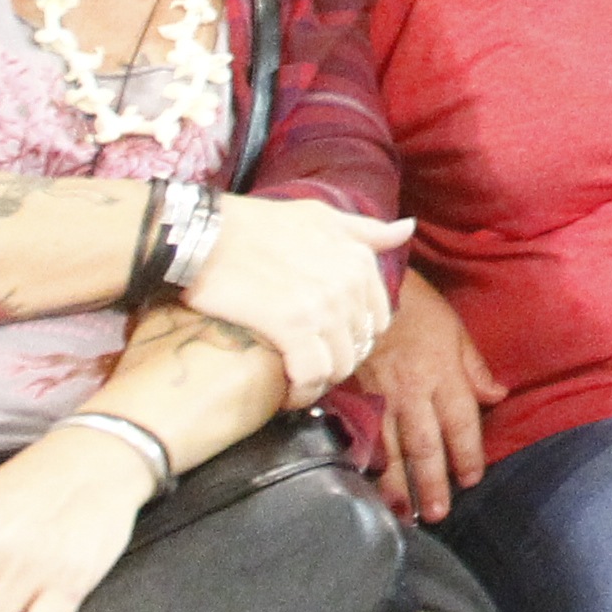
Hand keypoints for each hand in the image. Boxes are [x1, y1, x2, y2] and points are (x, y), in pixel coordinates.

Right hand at [179, 195, 413, 402]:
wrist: (205, 236)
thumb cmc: (256, 224)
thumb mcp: (321, 216)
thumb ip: (365, 230)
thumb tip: (406, 228)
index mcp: (359, 260)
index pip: (376, 319)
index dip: (353, 337)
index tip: (327, 344)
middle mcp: (349, 284)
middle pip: (358, 346)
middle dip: (335, 361)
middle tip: (307, 366)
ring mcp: (324, 307)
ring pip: (338, 366)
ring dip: (319, 381)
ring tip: (295, 382)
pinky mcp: (292, 327)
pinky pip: (312, 375)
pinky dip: (301, 392)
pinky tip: (286, 395)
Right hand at [358, 270, 504, 523]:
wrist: (361, 286)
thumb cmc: (413, 303)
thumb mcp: (454, 327)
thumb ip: (473, 366)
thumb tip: (497, 396)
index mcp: (442, 374)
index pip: (460, 423)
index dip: (466, 454)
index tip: (470, 480)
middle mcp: (411, 392)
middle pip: (424, 445)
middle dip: (432, 482)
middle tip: (437, 514)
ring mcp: (376, 397)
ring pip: (389, 449)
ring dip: (396, 484)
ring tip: (403, 513)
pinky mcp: (348, 397)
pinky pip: (357, 437)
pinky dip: (363, 463)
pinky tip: (364, 484)